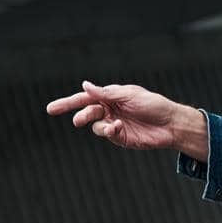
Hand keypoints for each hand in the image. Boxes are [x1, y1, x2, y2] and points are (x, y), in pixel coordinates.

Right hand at [45, 80, 203, 154]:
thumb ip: (105, 93)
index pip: (85, 98)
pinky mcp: (120, 137)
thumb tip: (84, 85)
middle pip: (86, 112)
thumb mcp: (128, 95)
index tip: (50, 109)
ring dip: (100, 126)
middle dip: (80, 116)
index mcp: (111, 96)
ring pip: (95, 126)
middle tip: (78, 121)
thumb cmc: (153, 104)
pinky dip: (110, 131)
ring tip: (113, 125)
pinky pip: (107, 134)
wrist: (171, 123)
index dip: (67, 103)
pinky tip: (118, 128)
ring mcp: (114, 123)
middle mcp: (110, 109)